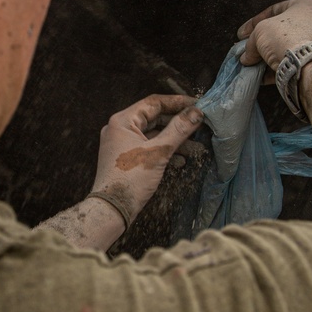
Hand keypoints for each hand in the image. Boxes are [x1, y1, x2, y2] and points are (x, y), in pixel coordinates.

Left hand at [91, 94, 202, 227]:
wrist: (112, 209)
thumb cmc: (132, 179)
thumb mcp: (159, 152)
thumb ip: (179, 130)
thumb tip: (196, 112)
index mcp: (123, 121)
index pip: (154, 103)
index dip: (178, 103)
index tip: (197, 105)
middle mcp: (120, 129)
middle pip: (155, 119)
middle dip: (178, 125)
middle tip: (199, 125)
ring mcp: (122, 144)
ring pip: (153, 135)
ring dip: (174, 140)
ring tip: (196, 148)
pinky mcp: (126, 158)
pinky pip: (148, 148)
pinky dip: (164, 151)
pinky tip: (181, 160)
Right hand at [237, 0, 311, 71]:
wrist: (305, 64)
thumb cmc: (284, 37)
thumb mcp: (259, 33)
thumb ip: (251, 42)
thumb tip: (247, 57)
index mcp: (305, 6)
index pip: (274, 10)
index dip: (254, 22)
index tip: (242, 34)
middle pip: (280, 31)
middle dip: (261, 42)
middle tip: (248, 50)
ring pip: (286, 48)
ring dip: (268, 57)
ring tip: (253, 65)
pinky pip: (292, 63)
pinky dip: (277, 68)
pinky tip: (262, 76)